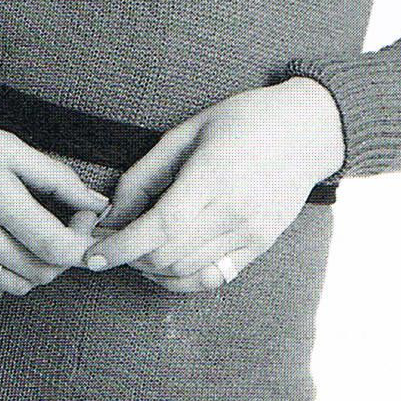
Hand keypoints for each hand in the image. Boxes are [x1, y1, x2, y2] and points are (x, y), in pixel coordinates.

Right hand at [0, 85, 109, 296]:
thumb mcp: (2, 142)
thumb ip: (54, 176)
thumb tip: (96, 203)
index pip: (55, 245)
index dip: (81, 242)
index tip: (85, 221)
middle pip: (40, 272)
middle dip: (64, 256)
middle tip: (64, 229)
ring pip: (15, 285)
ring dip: (35, 269)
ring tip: (32, 239)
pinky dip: (4, 280)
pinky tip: (2, 251)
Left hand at [79, 76, 344, 290]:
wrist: (308, 131)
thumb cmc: (242, 120)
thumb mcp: (185, 132)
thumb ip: (144, 175)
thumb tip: (112, 215)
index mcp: (213, 177)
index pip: (160, 227)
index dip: (121, 247)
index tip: (93, 256)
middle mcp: (234, 212)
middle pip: (167, 256)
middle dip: (129, 257)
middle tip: (112, 244)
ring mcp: (251, 234)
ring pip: (185, 273)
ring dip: (151, 269)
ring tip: (137, 250)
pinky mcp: (260, 247)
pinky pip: (211, 279)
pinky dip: (180, 280)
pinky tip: (165, 265)